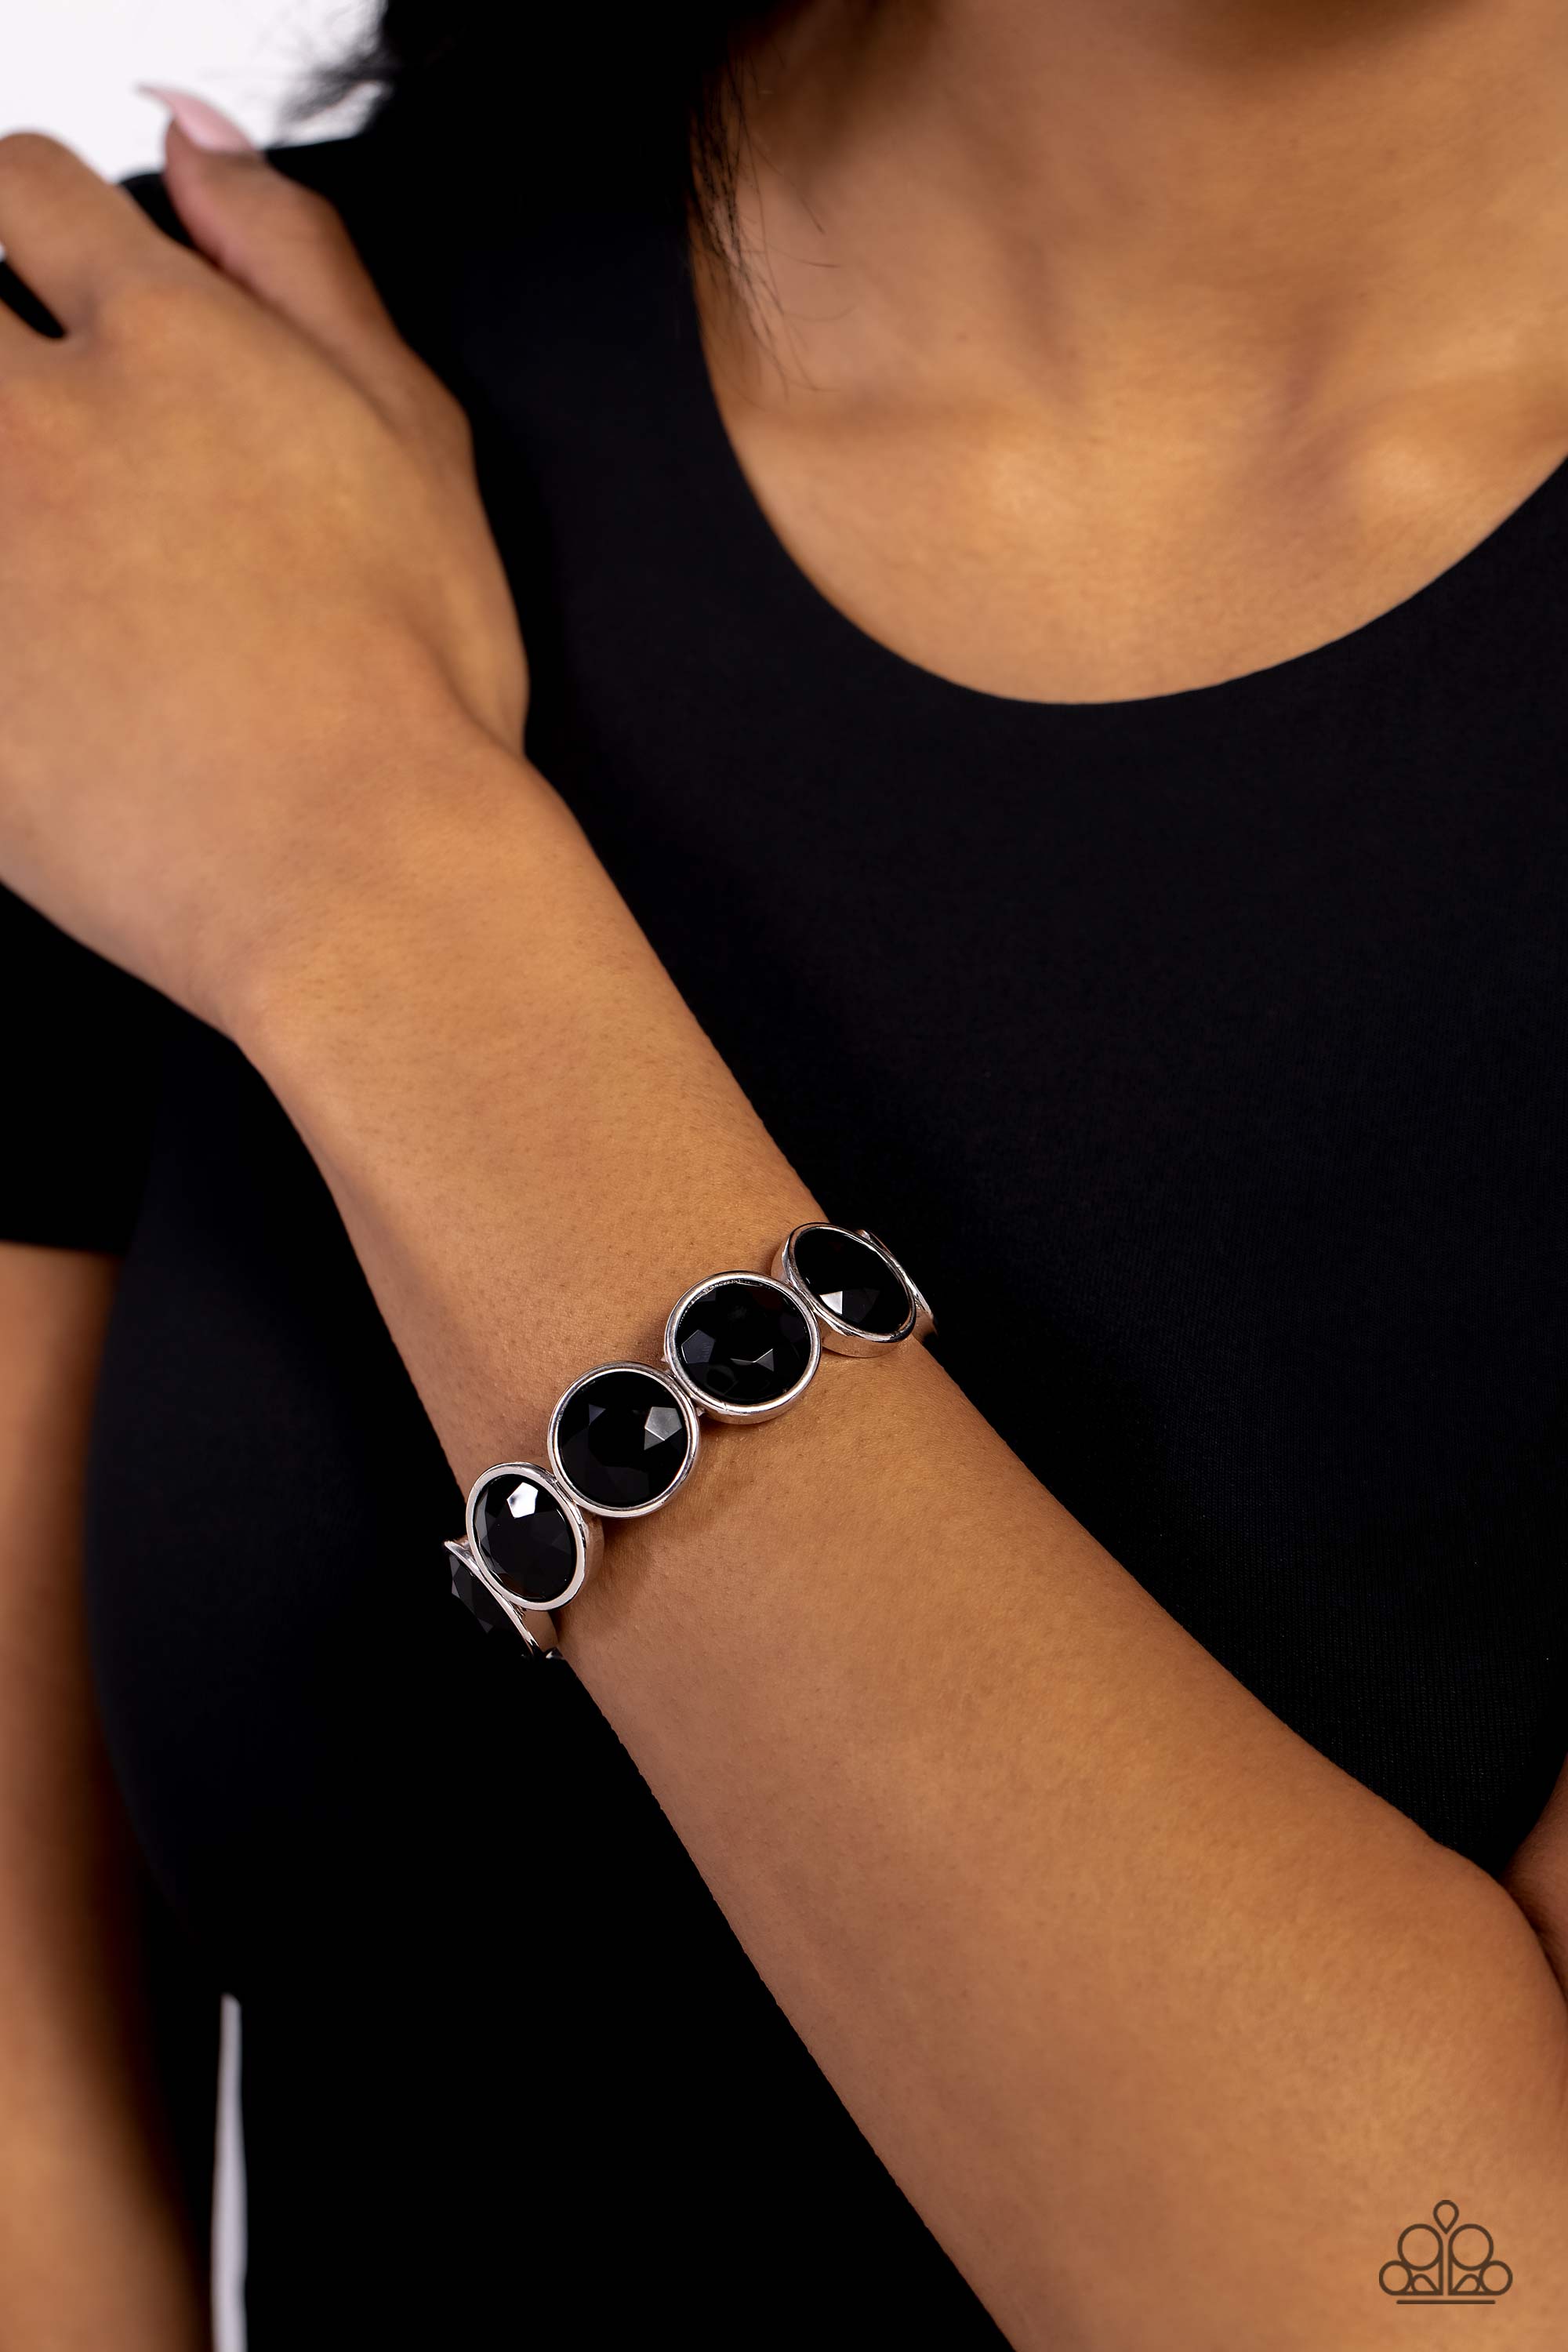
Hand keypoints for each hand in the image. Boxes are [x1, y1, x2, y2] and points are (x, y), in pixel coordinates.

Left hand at [0, 119, 528, 1025]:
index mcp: (164, 342)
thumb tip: (196, 148)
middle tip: (41, 418)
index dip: (33, 217)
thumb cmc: (409, 685)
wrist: (359, 875)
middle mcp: (36, 422)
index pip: (25, 187)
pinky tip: (47, 632)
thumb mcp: (418, 436)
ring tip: (55, 531)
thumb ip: (299, 261)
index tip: (47, 270)